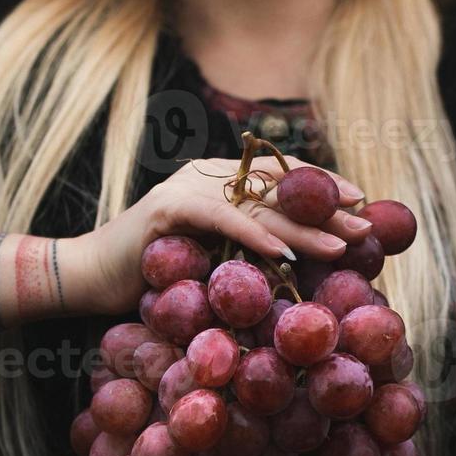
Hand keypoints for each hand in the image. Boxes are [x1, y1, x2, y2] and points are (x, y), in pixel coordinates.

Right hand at [63, 157, 370, 316]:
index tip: (363, 204)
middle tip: (367, 226)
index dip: (324, 187)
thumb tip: (304, 264)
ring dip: (304, 227)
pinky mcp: (169, 210)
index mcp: (220, 181)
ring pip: (259, 205)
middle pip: (279, 189)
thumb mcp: (210, 259)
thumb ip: (247, 251)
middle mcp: (206, 176)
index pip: (283, 176)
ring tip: (341, 245)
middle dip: (327, 208)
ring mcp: (187, 189)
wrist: (89, 279)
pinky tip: (284, 251)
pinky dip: (255, 235)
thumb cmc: (152, 277)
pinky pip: (223, 220)